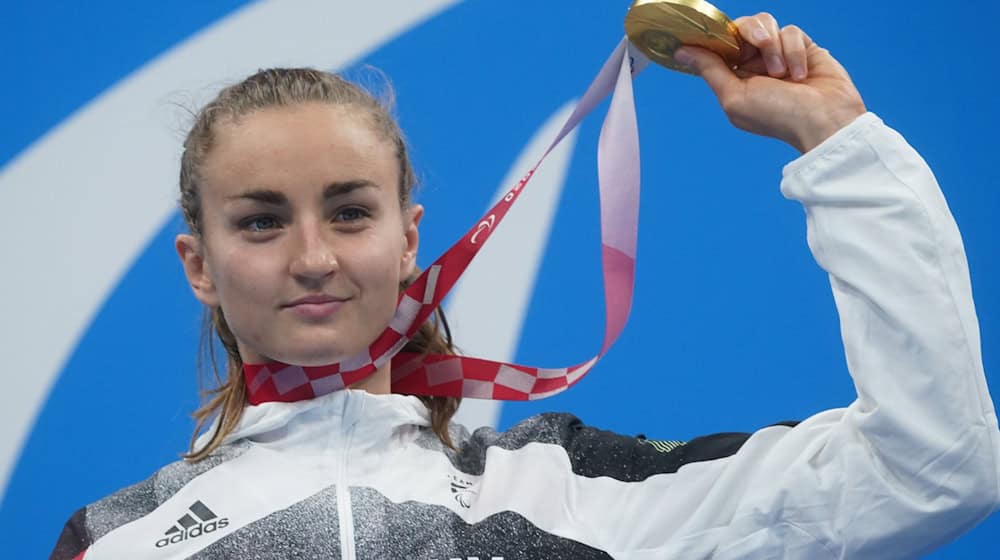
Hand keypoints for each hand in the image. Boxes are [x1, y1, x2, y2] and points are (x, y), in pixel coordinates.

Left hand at [673, 13, 866, 152]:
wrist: (824, 119)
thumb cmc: (778, 116)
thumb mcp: (735, 96)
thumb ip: (710, 70)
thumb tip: (681, 51)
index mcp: (733, 77)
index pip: (719, 44)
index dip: (717, 35)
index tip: (717, 32)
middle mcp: (754, 65)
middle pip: (741, 27)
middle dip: (751, 32)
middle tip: (762, 45)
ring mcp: (778, 55)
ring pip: (766, 23)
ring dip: (775, 45)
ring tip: (783, 73)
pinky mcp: (802, 48)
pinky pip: (791, 31)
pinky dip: (795, 51)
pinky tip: (800, 74)